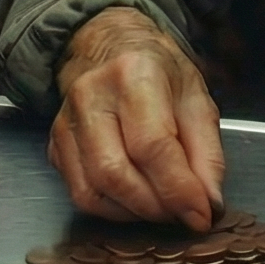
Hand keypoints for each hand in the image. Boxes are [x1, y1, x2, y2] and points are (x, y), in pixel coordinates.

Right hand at [50, 8, 225, 230]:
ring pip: (93, 191)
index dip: (178, 189)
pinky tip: (136, 200)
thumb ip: (207, 152)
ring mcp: (66, 123)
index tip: (201, 215)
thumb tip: (210, 203)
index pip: (152, 145)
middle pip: (116, 173)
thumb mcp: (196, 97)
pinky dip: (113, 209)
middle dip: (156, 206)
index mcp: (134, 74)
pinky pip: (80, 194)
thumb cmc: (158, 71)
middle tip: (184, 213)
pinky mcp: (54, 146)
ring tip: (162, 206)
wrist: (109, 47)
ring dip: (134, 213)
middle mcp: (91, 97)